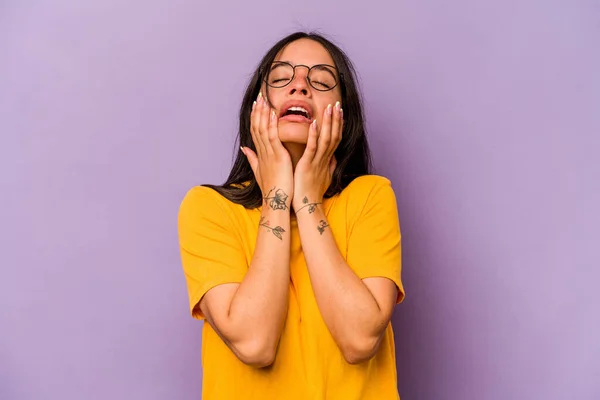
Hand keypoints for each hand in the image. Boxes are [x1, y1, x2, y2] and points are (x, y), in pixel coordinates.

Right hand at [241, 92, 293, 209]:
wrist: (276, 202)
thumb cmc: (272, 188)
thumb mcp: (260, 171)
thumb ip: (253, 158)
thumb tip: (245, 148)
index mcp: (260, 154)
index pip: (255, 131)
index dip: (255, 116)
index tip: (256, 104)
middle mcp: (262, 152)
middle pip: (257, 127)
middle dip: (258, 110)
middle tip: (259, 95)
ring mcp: (269, 154)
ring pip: (263, 129)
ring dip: (263, 113)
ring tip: (264, 99)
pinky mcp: (278, 157)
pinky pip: (273, 138)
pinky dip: (272, 125)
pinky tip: (273, 114)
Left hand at [292, 102, 342, 211]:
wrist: (308, 206)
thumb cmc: (313, 192)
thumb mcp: (324, 176)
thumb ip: (329, 166)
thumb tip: (333, 159)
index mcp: (327, 160)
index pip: (335, 138)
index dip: (338, 124)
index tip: (339, 111)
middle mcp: (325, 159)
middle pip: (334, 135)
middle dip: (336, 119)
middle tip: (337, 103)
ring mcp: (318, 162)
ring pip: (326, 139)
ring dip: (329, 123)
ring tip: (329, 108)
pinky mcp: (308, 166)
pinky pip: (312, 148)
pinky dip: (314, 135)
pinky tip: (314, 123)